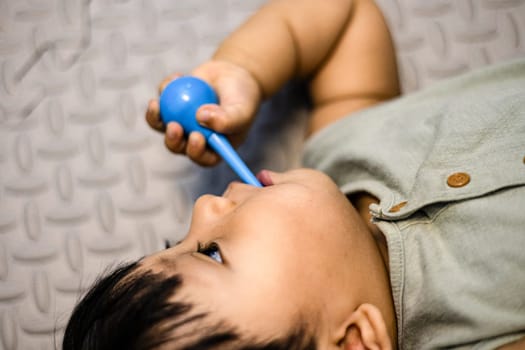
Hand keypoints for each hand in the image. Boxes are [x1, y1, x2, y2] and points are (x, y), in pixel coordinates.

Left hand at [145, 60, 261, 165]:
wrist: (233, 76)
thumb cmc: (243, 98)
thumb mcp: (241, 110)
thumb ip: (227, 119)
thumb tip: (200, 117)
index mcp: (213, 148)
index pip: (202, 158)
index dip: (196, 152)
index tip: (197, 137)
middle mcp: (194, 138)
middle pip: (177, 145)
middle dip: (172, 139)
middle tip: (174, 126)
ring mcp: (180, 122)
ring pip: (161, 125)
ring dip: (155, 117)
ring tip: (156, 104)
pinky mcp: (171, 104)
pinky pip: (162, 99)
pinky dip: (167, 87)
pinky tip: (178, 77)